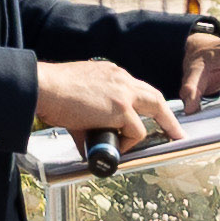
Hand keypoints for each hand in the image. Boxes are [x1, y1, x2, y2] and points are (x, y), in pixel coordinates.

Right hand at [37, 56, 175, 152]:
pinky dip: (131, 142)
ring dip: (164, 125)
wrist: (44, 87)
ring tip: (171, 137)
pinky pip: (137, 131)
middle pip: (154, 94)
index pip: (135, 87)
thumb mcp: (76, 98)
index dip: (144, 101)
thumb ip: (87, 118)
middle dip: (167, 112)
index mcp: (110, 73)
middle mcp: (121, 79)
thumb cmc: (52, 92)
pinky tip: (120, 147)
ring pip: (155, 108)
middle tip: (175, 128)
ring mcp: (123, 93)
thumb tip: (87, 142)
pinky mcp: (121, 109)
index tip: (149, 112)